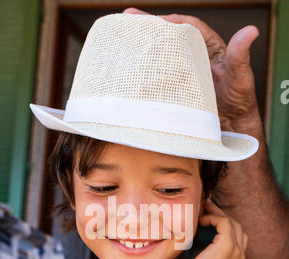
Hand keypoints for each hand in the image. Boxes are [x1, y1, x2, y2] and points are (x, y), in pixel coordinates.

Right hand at [123, 7, 259, 130]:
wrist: (232, 125)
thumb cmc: (240, 100)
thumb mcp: (240, 77)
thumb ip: (240, 55)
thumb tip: (251, 31)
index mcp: (209, 46)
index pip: (189, 26)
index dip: (172, 21)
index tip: (156, 21)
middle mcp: (194, 54)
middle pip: (170, 35)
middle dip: (149, 26)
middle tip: (128, 18)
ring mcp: (184, 70)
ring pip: (162, 53)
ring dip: (144, 44)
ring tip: (122, 36)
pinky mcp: (176, 86)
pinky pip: (160, 73)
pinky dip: (146, 68)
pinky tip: (130, 66)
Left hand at [177, 198, 247, 258]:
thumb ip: (204, 251)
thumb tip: (192, 237)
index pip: (237, 235)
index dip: (224, 223)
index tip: (207, 215)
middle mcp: (240, 254)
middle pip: (237, 226)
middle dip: (221, 214)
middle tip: (205, 206)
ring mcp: (236, 250)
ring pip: (232, 222)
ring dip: (216, 213)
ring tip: (202, 208)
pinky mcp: (227, 246)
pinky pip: (223, 222)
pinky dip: (212, 218)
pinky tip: (200, 221)